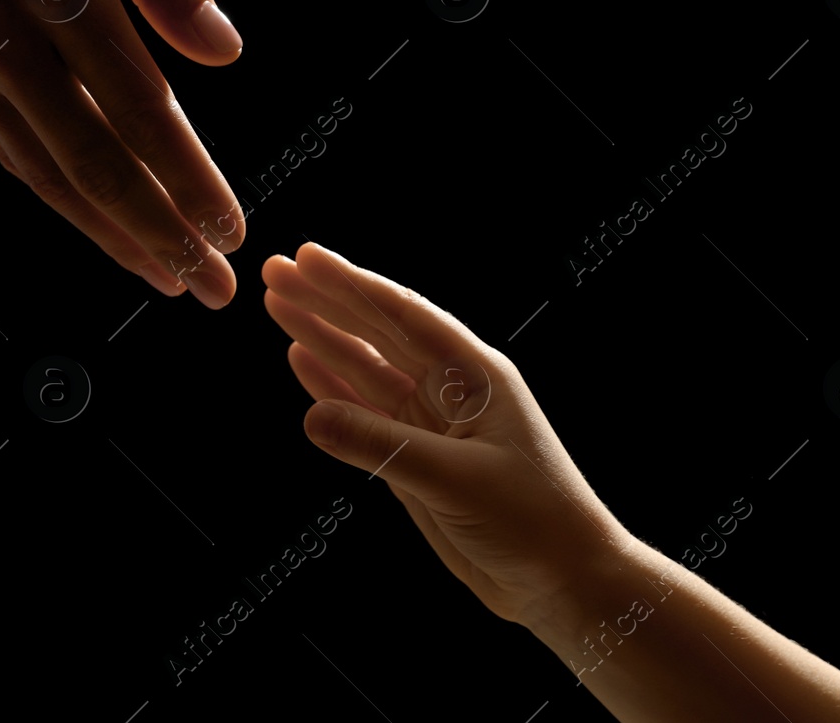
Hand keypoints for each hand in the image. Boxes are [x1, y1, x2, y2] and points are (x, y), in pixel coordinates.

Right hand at [0, 0, 246, 306]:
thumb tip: (226, 53)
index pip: (140, 110)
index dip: (188, 179)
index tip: (233, 230)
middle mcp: (10, 42)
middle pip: (95, 164)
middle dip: (159, 235)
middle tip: (212, 289)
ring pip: (47, 174)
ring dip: (111, 235)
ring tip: (165, 277)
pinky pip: (11, 154)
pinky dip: (60, 200)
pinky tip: (98, 227)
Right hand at [262, 242, 632, 625]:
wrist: (565, 581)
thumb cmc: (533, 521)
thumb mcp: (455, 479)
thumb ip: (380, 447)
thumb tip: (312, 417)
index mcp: (474, 375)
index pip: (403, 316)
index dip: (353, 285)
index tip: (306, 258)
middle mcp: (450, 389)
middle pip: (377, 333)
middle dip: (326, 301)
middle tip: (274, 272)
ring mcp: (431, 423)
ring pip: (365, 369)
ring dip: (322, 337)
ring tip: (279, 306)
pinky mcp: (416, 459)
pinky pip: (364, 414)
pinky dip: (332, 388)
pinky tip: (302, 361)